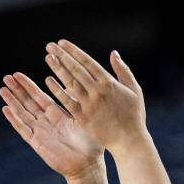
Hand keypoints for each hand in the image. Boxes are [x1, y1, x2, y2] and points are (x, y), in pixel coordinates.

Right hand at [0, 72, 103, 179]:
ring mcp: (41, 132)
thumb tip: (73, 85)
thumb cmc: (91, 144)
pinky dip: (14, 119)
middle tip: (7, 77)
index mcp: (58, 115)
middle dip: (17, 90)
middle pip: (28, 103)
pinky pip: (23, 129)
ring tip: (2, 89)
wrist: (88, 165)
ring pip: (23, 114)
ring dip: (12, 102)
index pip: (40, 97)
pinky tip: (6, 109)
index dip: (29, 86)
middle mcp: (47, 122)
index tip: (18, 74)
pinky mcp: (37, 143)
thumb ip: (76, 104)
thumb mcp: (84, 120)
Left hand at [43, 40, 146, 154]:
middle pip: (76, 69)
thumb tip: (114, 53)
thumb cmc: (134, 115)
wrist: (130, 140)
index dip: (74, 52)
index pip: (88, 62)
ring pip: (70, 82)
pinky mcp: (83, 117)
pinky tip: (49, 81)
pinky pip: (67, 101)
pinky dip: (57, 90)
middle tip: (50, 46)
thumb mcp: (135, 90)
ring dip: (58, 69)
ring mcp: (89, 104)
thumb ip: (124, 71)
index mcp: (110, 84)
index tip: (62, 44)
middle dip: (62, 56)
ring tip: (48, 58)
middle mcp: (98, 91)